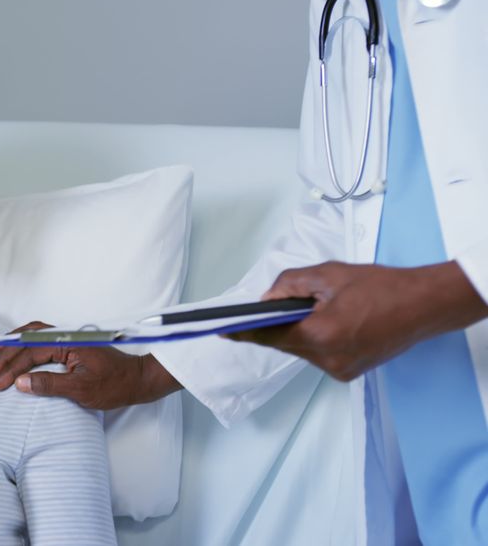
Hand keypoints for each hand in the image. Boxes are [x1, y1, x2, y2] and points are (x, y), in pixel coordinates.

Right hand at [0, 321, 181, 409]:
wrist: (138, 380)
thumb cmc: (114, 385)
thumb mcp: (80, 389)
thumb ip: (48, 384)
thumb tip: (20, 383)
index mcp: (67, 342)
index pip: (30, 353)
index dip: (11, 368)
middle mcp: (66, 335)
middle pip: (27, 340)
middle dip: (6, 356)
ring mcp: (68, 338)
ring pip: (33, 335)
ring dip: (14, 346)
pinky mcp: (71, 344)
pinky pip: (41, 339)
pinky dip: (26, 343)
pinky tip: (18, 350)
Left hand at [226, 261, 487, 380]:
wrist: (425, 306)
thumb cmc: (382, 286)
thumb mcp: (328, 274)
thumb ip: (290, 285)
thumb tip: (268, 299)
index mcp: (320, 335)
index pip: (269, 336)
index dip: (243, 332)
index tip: (221, 331)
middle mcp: (328, 360)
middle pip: (285, 343)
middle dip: (277, 324)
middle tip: (270, 308)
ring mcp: (340, 370)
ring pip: (302, 349)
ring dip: (299, 331)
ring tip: (313, 309)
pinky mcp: (349, 372)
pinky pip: (319, 354)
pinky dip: (316, 338)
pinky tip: (328, 322)